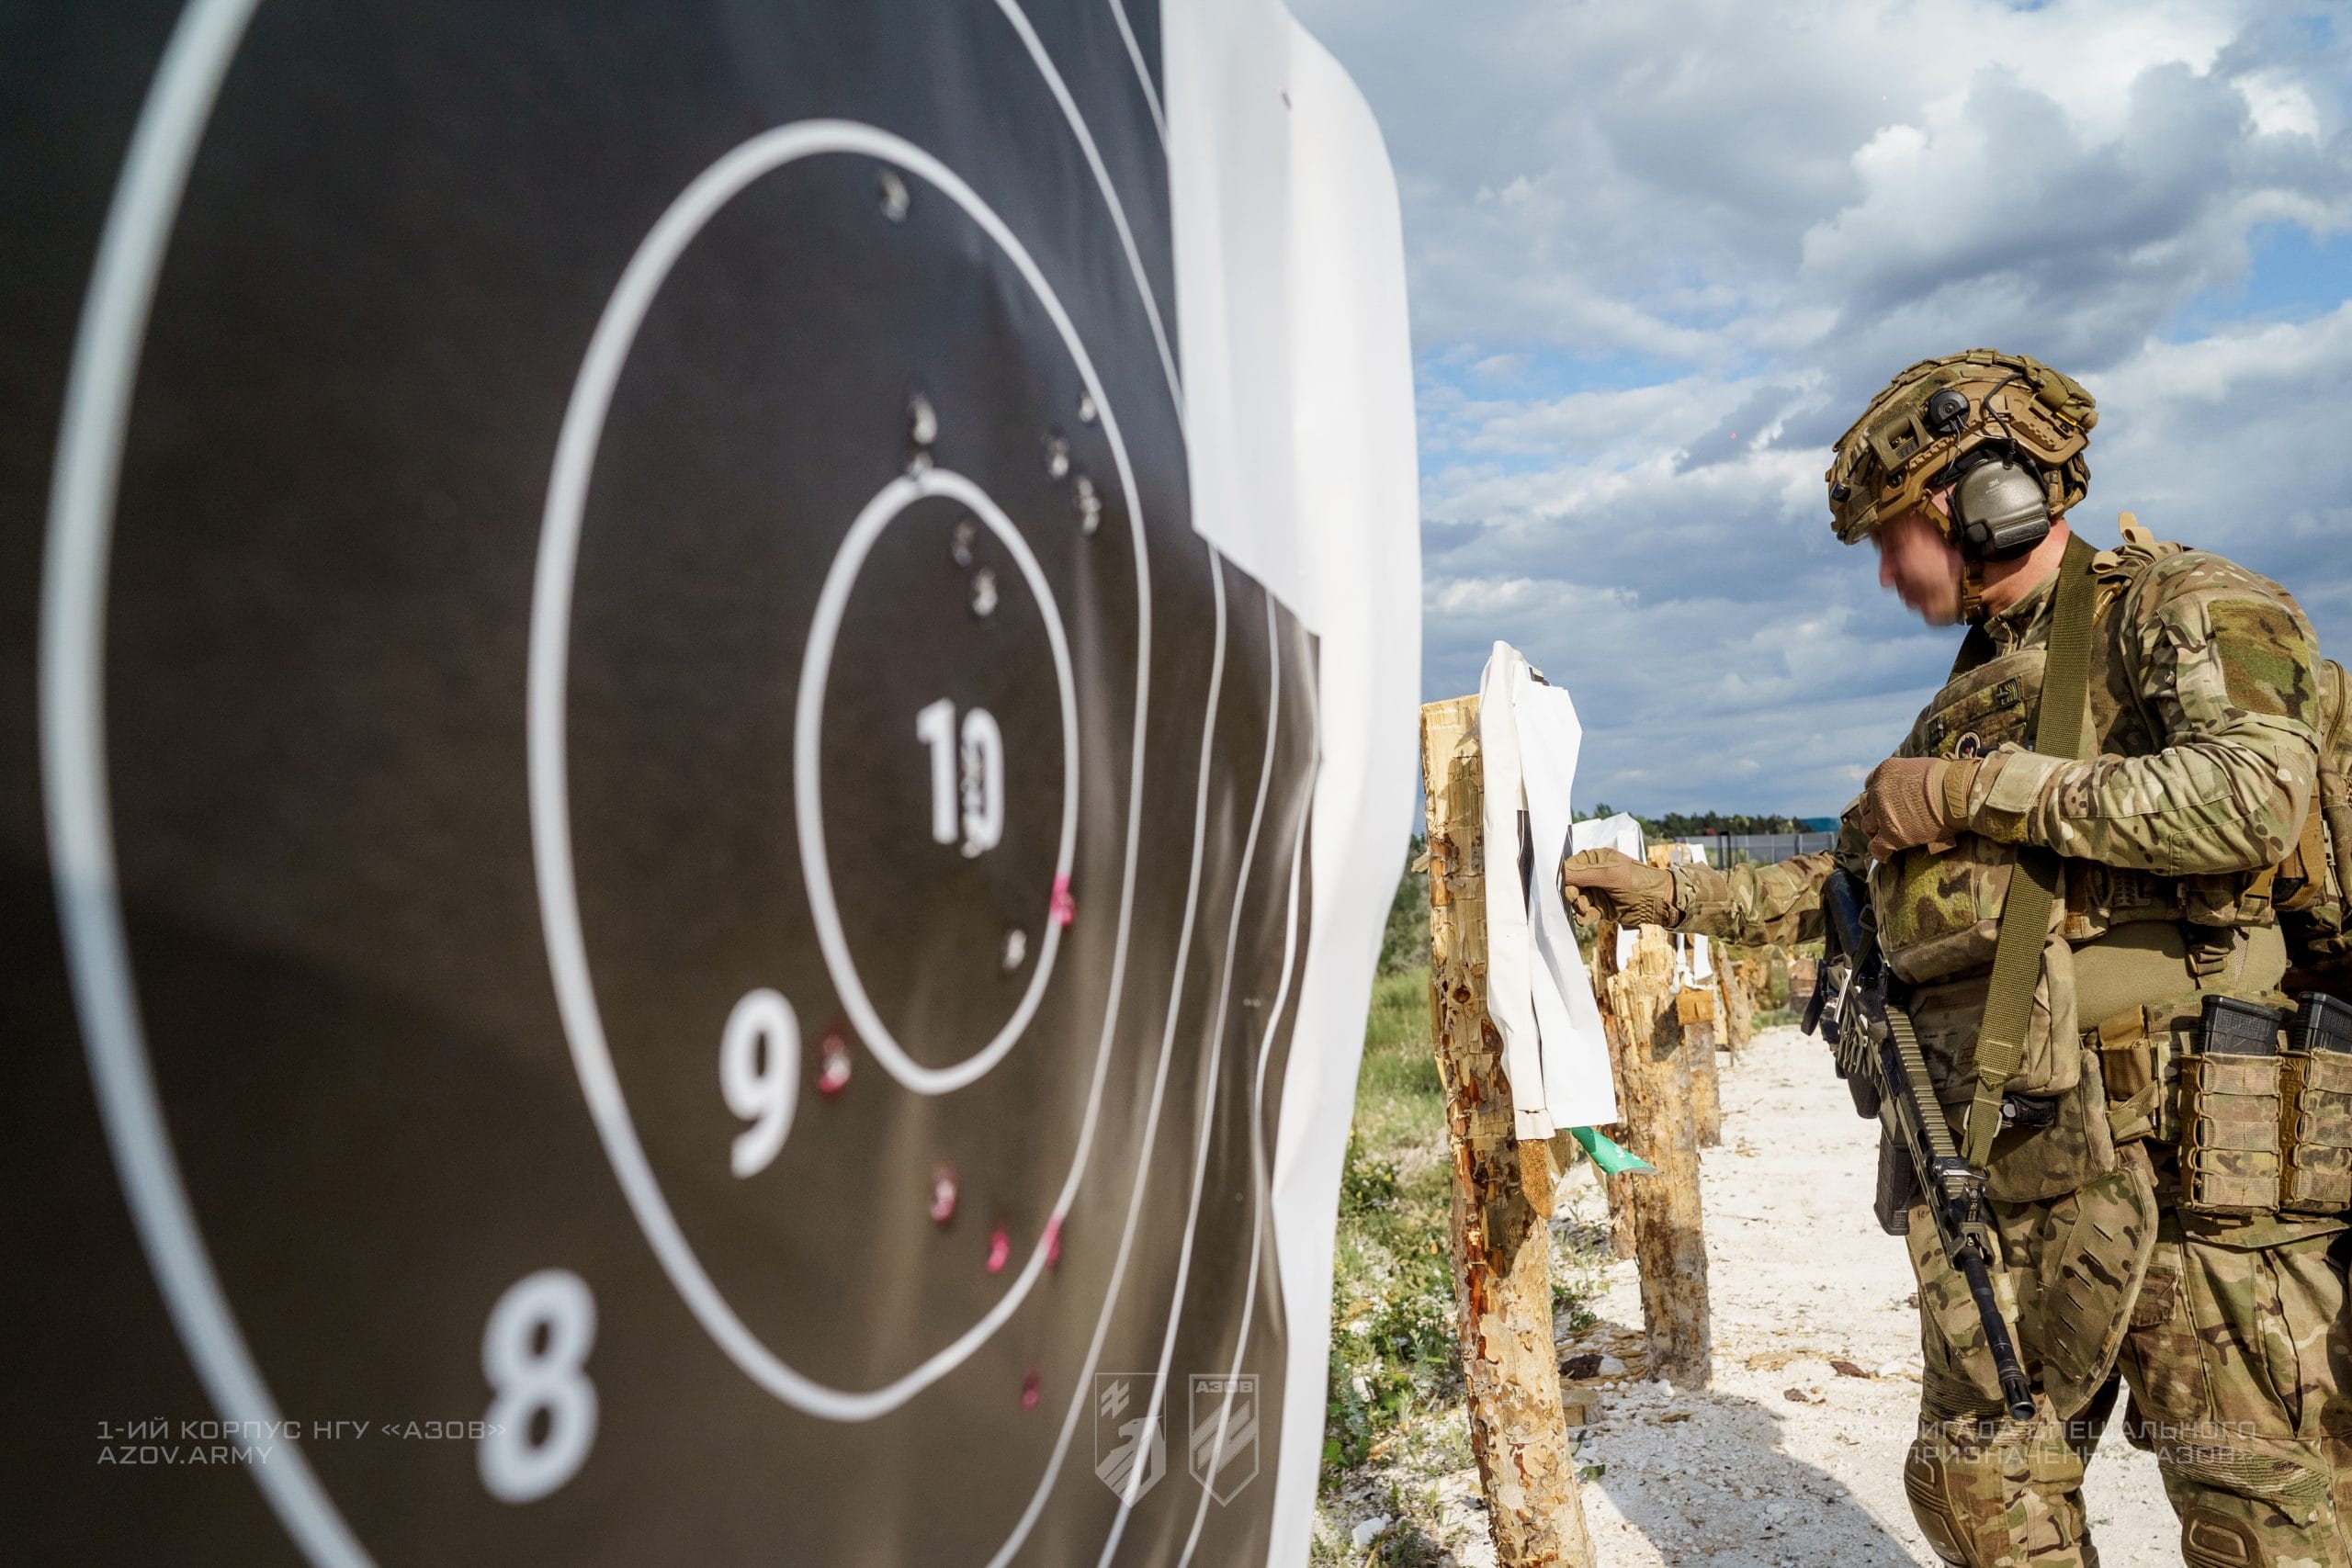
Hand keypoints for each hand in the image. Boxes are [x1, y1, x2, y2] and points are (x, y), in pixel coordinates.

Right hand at [1558, 848, 1677, 928]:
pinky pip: (1585, 914)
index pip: (1572, 867)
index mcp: (1596, 860)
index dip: (1566, 877)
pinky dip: (1584, 917)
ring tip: (1587, 909)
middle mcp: (1594, 876)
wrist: (1656, 902)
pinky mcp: (1601, 909)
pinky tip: (1587, 917)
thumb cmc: (1637, 882)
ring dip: (1578, 907)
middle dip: (1572, 894)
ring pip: (1576, 901)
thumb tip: (1561, 872)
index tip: (1566, 886)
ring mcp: (1597, 893)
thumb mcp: (1609, 874)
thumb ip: (1583, 873)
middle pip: (1571, 885)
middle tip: (1578, 899)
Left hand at [1859, 756, 1976, 860]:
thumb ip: (1907, 775)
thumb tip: (1913, 784)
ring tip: (1885, 837)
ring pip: (1867, 825)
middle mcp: (1878, 791)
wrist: (1959, 793)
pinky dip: (1879, 853)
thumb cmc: (1950, 779)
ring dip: (1875, 831)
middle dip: (1874, 812)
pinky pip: (1876, 848)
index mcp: (1885, 771)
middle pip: (1867, 805)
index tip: (1885, 801)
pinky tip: (1886, 856)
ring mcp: (1882, 814)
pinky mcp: (1891, 835)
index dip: (1877, 794)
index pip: (1871, 784)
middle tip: (1885, 820)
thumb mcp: (1921, 767)